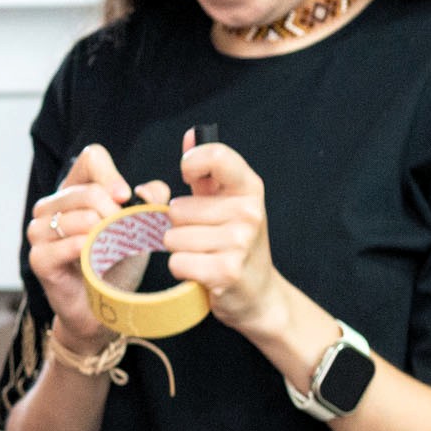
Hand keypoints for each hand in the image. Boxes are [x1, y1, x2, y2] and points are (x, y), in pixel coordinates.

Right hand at [24, 145, 171, 351]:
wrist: (100, 309)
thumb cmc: (116, 265)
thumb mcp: (138, 228)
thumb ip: (150, 202)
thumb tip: (151, 191)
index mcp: (72, 191)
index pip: (91, 158)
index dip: (112, 174)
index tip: (125, 198)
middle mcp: (49, 207)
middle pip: (87, 191)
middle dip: (114, 212)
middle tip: (125, 233)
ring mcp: (39, 233)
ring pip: (78, 216)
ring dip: (105, 234)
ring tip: (114, 248)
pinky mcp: (39, 259)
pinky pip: (69, 244)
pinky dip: (92, 250)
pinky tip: (99, 259)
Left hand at [165, 130, 285, 334]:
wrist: (258, 294)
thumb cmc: (233, 244)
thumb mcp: (224, 204)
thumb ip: (204, 172)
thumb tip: (189, 136)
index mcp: (248, 188)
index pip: (216, 157)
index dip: (192, 163)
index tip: (188, 173)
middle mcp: (248, 212)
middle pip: (177, 210)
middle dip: (179, 227)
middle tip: (203, 238)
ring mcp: (240, 242)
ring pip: (172, 238)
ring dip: (179, 251)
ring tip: (203, 256)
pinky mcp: (227, 271)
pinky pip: (177, 262)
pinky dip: (181, 271)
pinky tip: (201, 273)